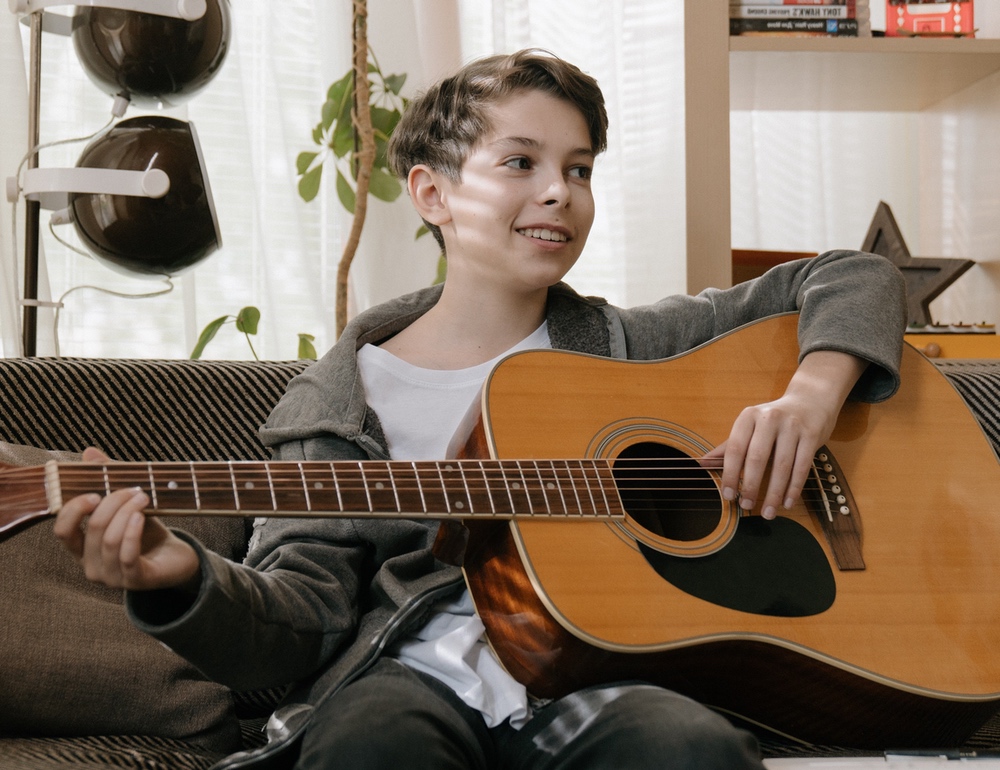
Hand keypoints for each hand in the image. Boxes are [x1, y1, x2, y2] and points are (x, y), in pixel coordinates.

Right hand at [53, 447, 201, 590]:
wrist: (178, 559)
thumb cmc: (148, 533)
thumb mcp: (127, 506)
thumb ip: (107, 481)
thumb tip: (89, 453)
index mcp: (83, 549)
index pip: (62, 531)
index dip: (73, 510)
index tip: (94, 493)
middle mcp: (92, 566)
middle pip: (93, 529)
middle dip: (114, 503)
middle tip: (133, 489)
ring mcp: (112, 577)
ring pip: (110, 540)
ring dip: (127, 513)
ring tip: (143, 497)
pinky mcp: (135, 581)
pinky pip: (127, 555)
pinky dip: (133, 532)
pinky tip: (141, 516)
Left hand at [702, 351, 866, 519]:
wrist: (810, 400)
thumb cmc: (774, 419)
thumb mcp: (749, 426)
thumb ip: (729, 446)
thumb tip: (703, 463)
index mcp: (748, 416)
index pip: (735, 449)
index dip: (730, 474)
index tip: (728, 495)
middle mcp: (769, 418)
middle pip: (757, 458)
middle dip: (750, 486)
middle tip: (746, 505)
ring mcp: (792, 426)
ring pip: (782, 466)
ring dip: (774, 493)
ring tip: (768, 512)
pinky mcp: (811, 435)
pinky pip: (802, 467)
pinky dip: (794, 488)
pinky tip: (787, 502)